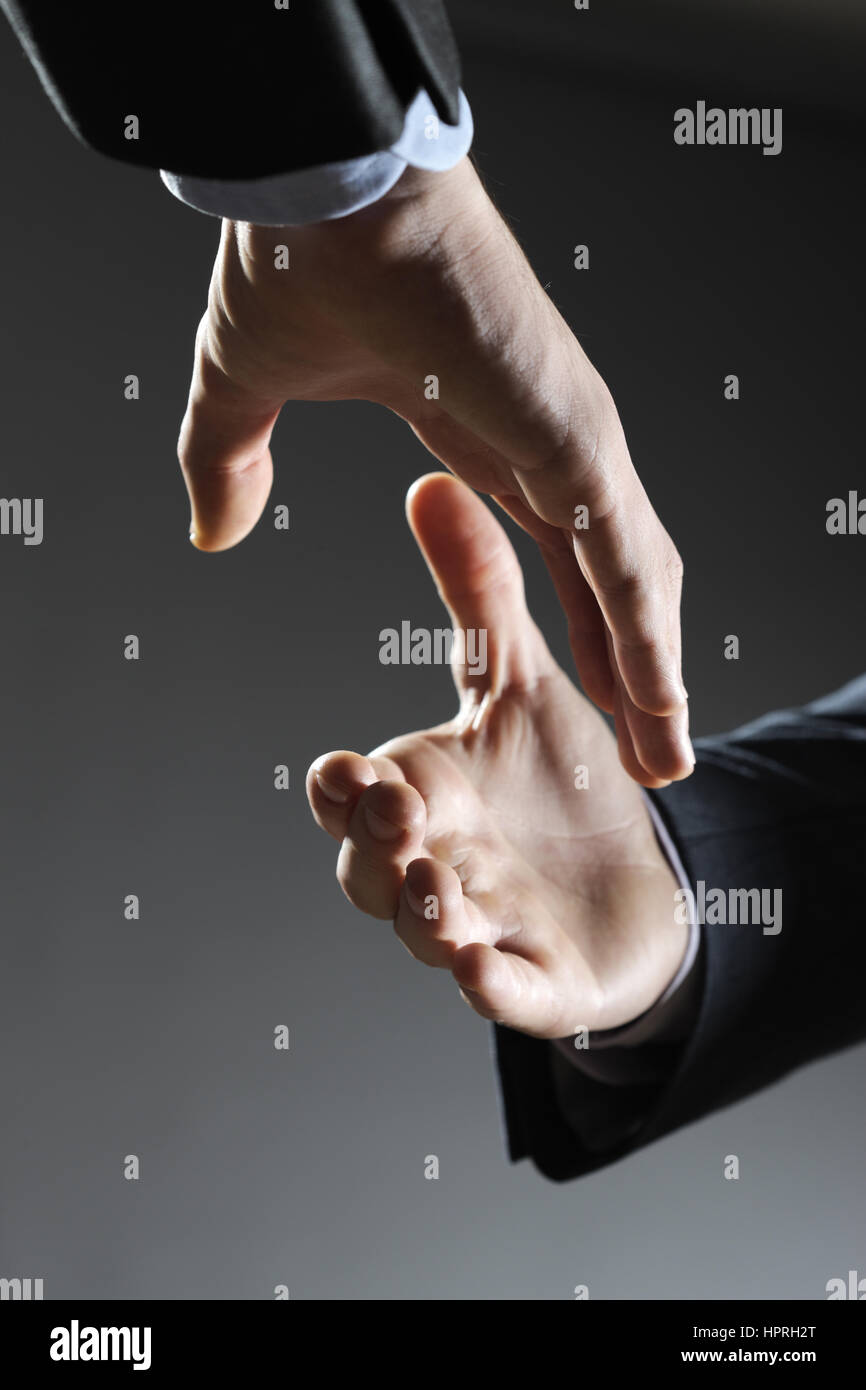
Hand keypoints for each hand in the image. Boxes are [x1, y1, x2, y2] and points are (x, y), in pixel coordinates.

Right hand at [179, 157, 691, 784]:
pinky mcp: (572, 441)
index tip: (574, 685)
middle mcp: (546, 447)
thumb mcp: (248, 394)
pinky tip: (661, 704)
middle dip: (627, 668)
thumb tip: (214, 530)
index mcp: (486, 435)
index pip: (549, 551)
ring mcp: (570, 445)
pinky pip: (624, 562)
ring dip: (653, 675)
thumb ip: (233, 463)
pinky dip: (645, 639)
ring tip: (665, 753)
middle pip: (606, 584)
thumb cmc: (299, 265)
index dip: (572, 622)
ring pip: (633, 585)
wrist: (328, 188)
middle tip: (645, 747)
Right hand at [305, 473, 685, 1037]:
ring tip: (441, 891)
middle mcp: (436, 865)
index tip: (344, 771)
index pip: (355, 799)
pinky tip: (487, 968)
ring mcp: (481, 927)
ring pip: (428, 934)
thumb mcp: (523, 681)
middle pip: (372, 871)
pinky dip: (492, 987)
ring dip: (424, 916)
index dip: (344, 793)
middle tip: (398, 813)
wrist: (635, 873)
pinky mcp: (536, 981)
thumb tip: (433, 484)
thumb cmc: (557, 783)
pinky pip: (504, 993)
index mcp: (424, 794)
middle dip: (375, 848)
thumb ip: (478, 596)